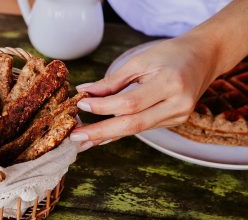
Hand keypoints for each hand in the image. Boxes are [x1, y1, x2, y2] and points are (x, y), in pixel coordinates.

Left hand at [71, 37, 219, 151]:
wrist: (203, 58)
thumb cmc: (170, 54)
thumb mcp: (140, 61)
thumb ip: (113, 81)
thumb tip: (84, 92)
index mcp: (170, 84)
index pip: (130, 102)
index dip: (103, 106)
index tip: (81, 103)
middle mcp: (178, 105)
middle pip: (133, 124)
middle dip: (101, 132)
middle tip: (76, 136)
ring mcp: (178, 116)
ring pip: (136, 130)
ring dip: (107, 135)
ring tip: (83, 140)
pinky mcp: (174, 121)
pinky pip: (142, 129)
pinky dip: (120, 132)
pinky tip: (101, 138)